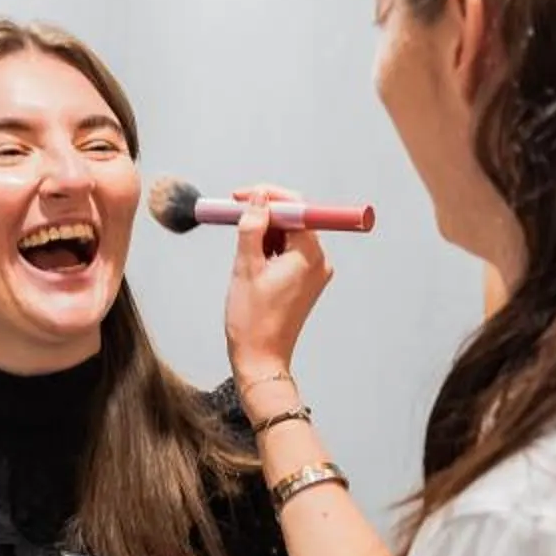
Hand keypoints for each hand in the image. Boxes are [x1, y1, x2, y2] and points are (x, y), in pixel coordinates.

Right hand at [224, 185, 332, 385]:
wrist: (260, 359)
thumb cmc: (252, 320)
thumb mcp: (245, 266)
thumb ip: (252, 226)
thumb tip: (258, 199)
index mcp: (310, 255)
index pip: (296, 207)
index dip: (267, 196)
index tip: (241, 197)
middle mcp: (320, 261)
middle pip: (295, 219)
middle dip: (264, 215)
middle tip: (235, 216)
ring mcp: (315, 273)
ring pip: (290, 236)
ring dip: (265, 233)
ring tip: (242, 250)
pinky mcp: (307, 282)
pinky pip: (290, 253)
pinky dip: (271, 249)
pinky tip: (252, 261)